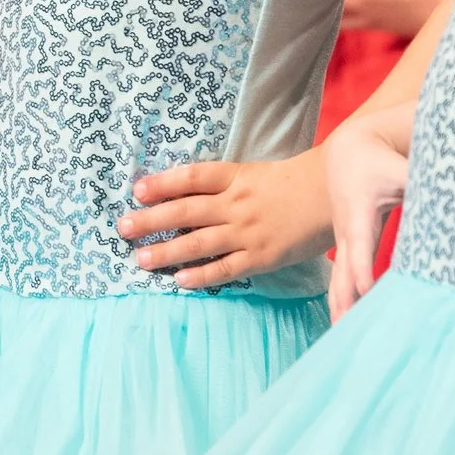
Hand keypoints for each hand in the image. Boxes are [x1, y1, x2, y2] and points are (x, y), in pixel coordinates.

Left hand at [121, 149, 330, 289]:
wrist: (331, 195)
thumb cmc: (288, 183)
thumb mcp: (251, 173)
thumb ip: (220, 185)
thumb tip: (177, 195)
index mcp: (235, 177)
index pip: (192, 178)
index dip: (163, 183)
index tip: (137, 190)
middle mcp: (237, 203)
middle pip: (186, 211)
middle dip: (151, 220)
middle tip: (122, 227)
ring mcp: (248, 231)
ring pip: (199, 242)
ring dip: (167, 252)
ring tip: (139, 259)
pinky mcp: (262, 256)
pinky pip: (226, 268)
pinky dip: (202, 275)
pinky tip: (179, 281)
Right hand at [326, 110, 410, 317]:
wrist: (347, 154)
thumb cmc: (378, 164)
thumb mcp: (401, 171)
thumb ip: (426, 185)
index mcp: (359, 214)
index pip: (359, 247)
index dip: (360, 269)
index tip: (365, 290)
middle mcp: (346, 232)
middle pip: (341, 272)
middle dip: (345, 301)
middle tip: (348, 330)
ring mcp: (342, 242)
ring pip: (335, 280)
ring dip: (338, 307)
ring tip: (341, 336)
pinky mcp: (344, 247)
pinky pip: (338, 278)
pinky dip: (340, 300)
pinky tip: (343, 322)